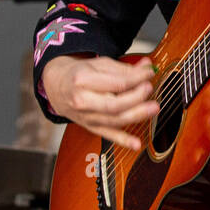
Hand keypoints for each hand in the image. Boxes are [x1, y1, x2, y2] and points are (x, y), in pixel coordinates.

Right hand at [39, 55, 157, 151]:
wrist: (56, 86)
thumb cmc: (79, 73)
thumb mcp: (98, 65)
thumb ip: (123, 68)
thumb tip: (147, 67)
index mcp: (83, 80)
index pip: (116, 83)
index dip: (137, 78)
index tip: (149, 73)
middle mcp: (82, 100)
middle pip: (114, 104)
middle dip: (136, 98)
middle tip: (149, 89)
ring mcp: (85, 116)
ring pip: (114, 120)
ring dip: (136, 115)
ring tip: (153, 108)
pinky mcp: (89, 127)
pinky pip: (108, 135)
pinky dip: (123, 140)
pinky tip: (136, 144)